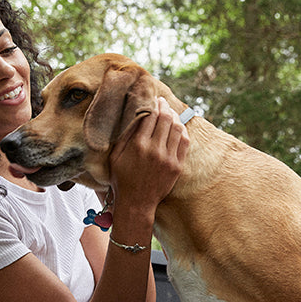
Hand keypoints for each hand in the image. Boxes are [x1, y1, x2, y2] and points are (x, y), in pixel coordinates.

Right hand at [108, 97, 189, 212]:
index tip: (152, 99)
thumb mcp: (116, 155)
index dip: (152, 104)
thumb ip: (125, 135)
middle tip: (162, 101)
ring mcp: (169, 158)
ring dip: (174, 116)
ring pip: (177, 128)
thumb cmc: (121, 179)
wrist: (136, 202)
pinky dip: (182, 130)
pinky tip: (177, 126)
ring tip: (170, 112)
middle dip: (164, 106)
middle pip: (165, 118)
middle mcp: (155, 150)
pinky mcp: (177, 166)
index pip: (150, 116)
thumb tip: (134, 115)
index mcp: (138, 145)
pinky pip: (185, 142)